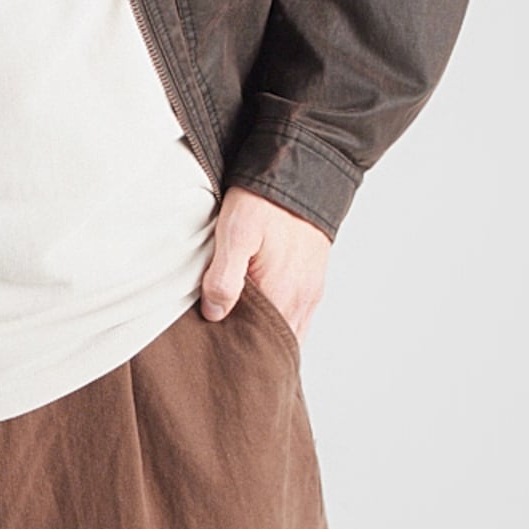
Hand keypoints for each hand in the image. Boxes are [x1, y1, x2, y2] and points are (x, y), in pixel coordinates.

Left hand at [200, 186, 330, 342]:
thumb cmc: (265, 201)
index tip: (217, 357)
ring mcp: (309, 292)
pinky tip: (259, 318)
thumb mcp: (235, 233)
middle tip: (223, 356)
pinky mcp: (312, 281)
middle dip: (253, 353)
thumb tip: (215, 314)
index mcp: (281, 295)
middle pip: (277, 346)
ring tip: (239, 340)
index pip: (261, 347)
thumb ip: (224, 278)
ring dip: (267, 340)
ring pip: (289, 333)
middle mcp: (301, 301)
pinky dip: (280, 325)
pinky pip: (298, 317)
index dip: (239, 355)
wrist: (301, 171)